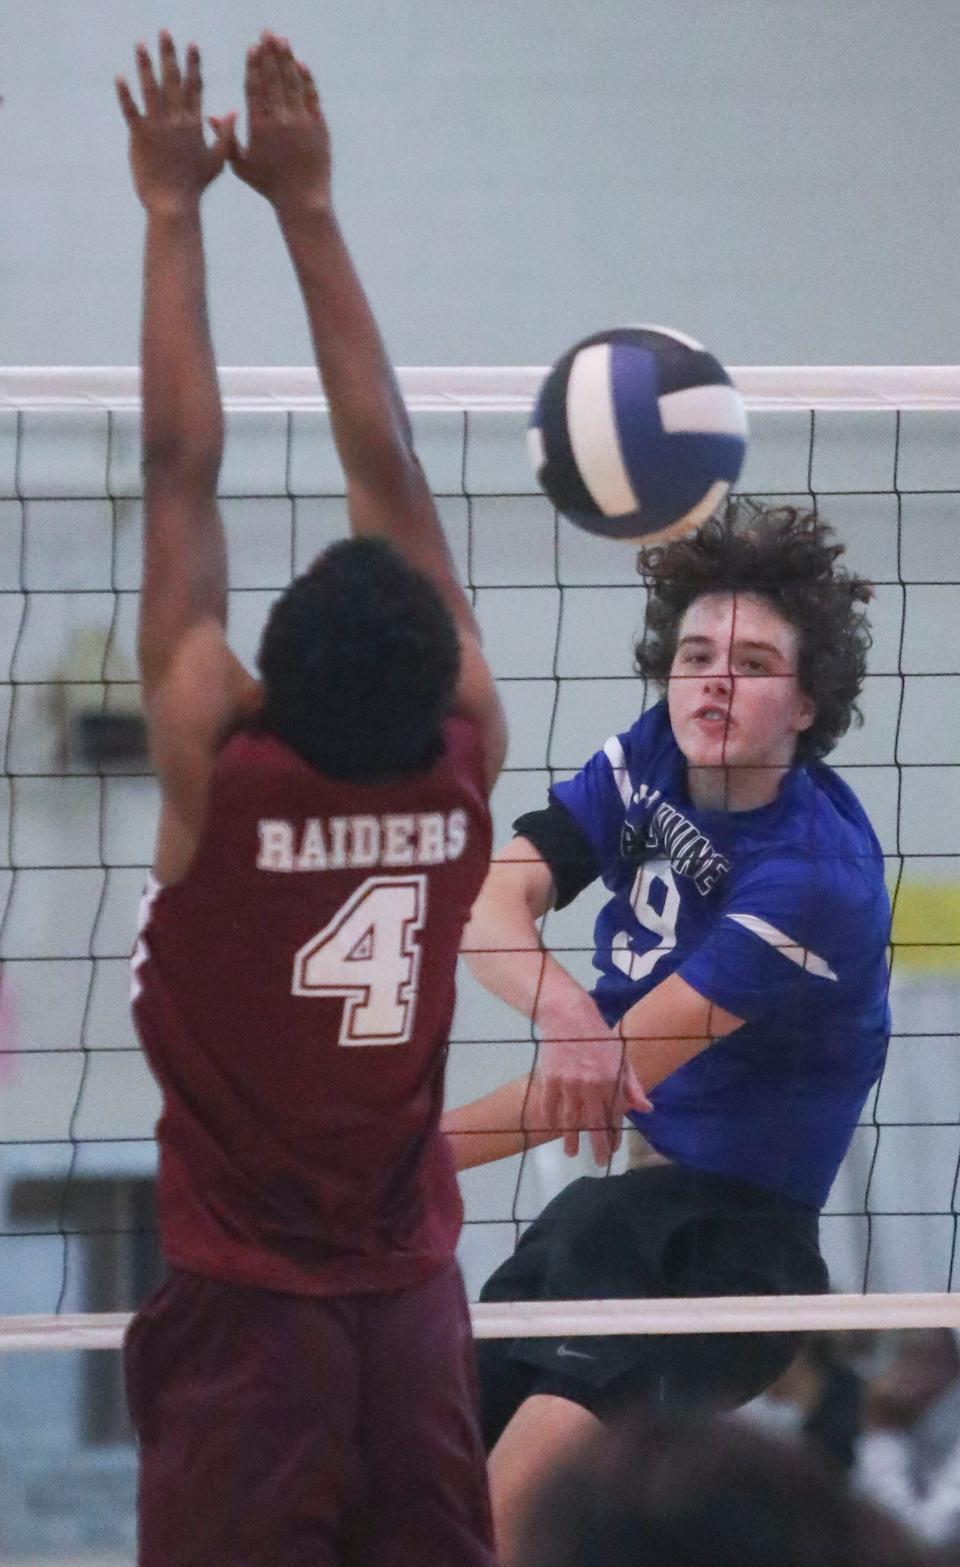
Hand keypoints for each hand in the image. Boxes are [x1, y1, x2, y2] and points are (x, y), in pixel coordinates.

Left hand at [117, 34, 230, 214]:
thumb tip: (234, 111)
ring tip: (140, 45)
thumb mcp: (218, 161)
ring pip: (150, 88)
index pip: (194, 87)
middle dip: (169, 54)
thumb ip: (226, 134)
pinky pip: (131, 109)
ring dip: (145, 64)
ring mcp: (157, 126)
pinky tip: (120, 77)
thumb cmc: (195, 185)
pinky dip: (124, 93)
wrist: (174, 203)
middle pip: (172, 80)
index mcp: (194, 123)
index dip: (193, 65)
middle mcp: (176, 119)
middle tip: (164, 33)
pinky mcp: (140, 135)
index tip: (192, 46)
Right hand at [217, 32, 330, 215]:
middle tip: (267, 32)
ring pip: (292, 82)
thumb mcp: (241, 165)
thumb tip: (210, 116)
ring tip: (282, 40)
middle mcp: (279, 120)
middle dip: (269, 52)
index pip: (254, 87)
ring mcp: (300, 121)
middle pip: (273, 78)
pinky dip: (306, 78)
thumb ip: (226, 138)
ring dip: (286, 58)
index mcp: (258, 126)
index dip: (253, 65)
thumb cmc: (269, 185)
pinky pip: (311, 95)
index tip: (252, 47)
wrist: (303, 199)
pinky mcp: (318, 125)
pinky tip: (301, 63)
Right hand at [531, 996, 652, 1164]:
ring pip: (570, 1120)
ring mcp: (569, 1084)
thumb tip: (646, 1109)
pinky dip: (551, 1120)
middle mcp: (591, 1085)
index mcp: (611, 1080)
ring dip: (571, 1140)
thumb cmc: (598, 1037)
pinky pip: (550, 1107)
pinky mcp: (550, 1079)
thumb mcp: (621, 1058)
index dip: (615, 1134)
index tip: (614, 1148)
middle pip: (594, 1124)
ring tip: (572, 1153)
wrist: (569, 1017)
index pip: (615, 1116)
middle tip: (599, 1163)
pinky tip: (553, 1128)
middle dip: (598, 1146)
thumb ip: (632, 1085)